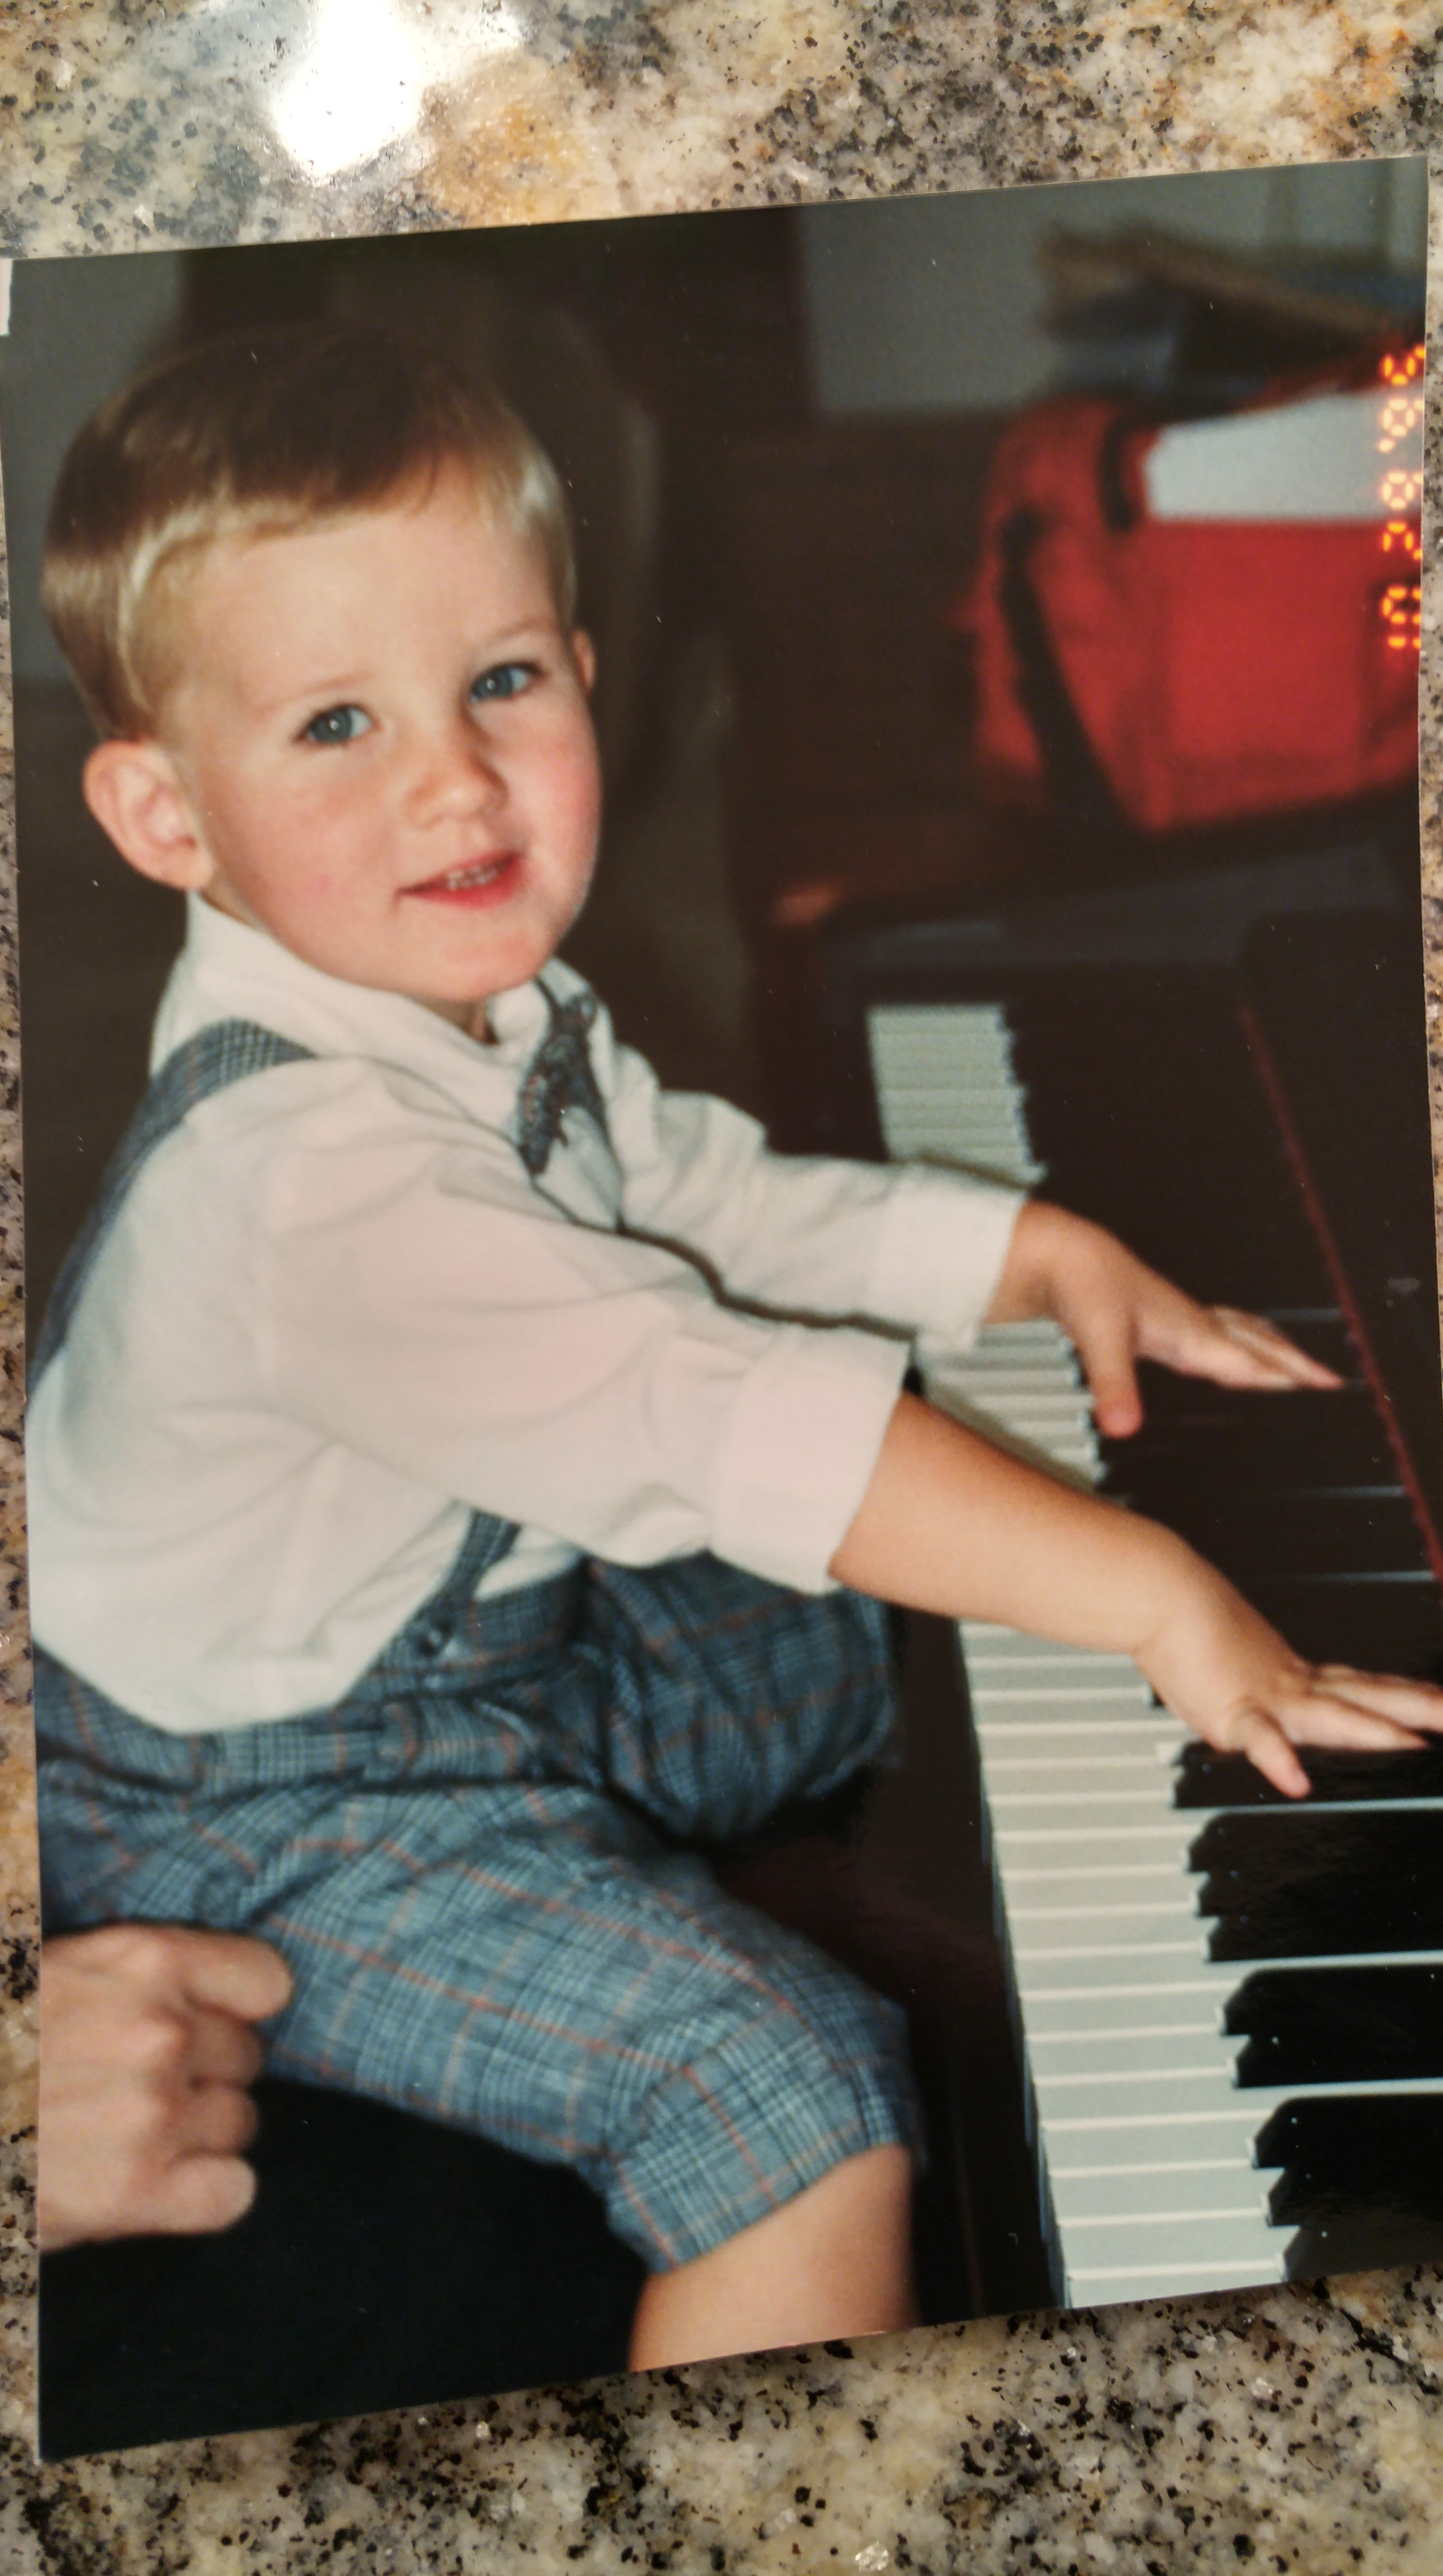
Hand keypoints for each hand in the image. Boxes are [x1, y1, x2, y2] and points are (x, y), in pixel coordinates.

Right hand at [39, 1924, 291, 2250]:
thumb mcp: (52, 1969)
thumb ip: (129, 1974)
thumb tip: (187, 1994)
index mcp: (143, 1962)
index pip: (265, 1980)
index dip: (238, 2010)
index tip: (208, 2025)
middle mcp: (162, 2032)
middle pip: (246, 2058)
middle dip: (204, 2075)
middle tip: (142, 2091)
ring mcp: (155, 2114)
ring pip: (240, 2123)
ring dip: (199, 2136)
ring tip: (135, 2139)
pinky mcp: (139, 2193)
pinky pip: (232, 2193)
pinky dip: (207, 2195)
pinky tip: (161, 2189)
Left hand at [989, 1200, 1338, 1436]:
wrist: (1061, 1255)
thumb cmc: (1083, 1289)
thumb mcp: (1099, 1341)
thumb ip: (1113, 1387)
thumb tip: (1123, 1429)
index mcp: (1190, 1331)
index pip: (1248, 1360)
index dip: (1283, 1377)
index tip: (1324, 1389)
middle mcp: (1193, 1324)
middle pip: (1258, 1343)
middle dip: (1294, 1362)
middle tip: (1330, 1381)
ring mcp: (1181, 1319)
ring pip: (1242, 1332)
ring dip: (1272, 1348)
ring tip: (1297, 1367)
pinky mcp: (1164, 1320)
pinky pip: (1219, 1334)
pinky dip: (1239, 1346)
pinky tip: (1230, 1360)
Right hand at [1135, 1555, 1442, 1797]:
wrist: (1161, 1591)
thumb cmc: (1183, 1620)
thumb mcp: (1226, 1658)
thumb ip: (1243, 1687)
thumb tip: (1241, 1698)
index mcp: (1293, 1673)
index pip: (1361, 1687)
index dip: (1404, 1695)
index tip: (1438, 1700)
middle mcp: (1292, 1684)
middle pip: (1369, 1697)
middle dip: (1418, 1708)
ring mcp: (1268, 1698)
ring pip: (1334, 1716)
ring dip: (1377, 1731)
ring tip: (1416, 1744)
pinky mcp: (1233, 1712)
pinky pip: (1259, 1739)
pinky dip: (1277, 1761)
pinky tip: (1295, 1782)